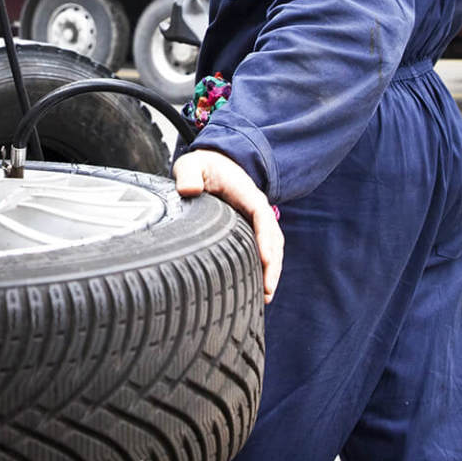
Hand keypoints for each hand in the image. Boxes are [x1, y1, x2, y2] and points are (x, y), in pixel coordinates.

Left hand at [175, 149, 283, 302]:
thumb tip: (188, 190)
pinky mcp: (251, 230)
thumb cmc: (202, 166)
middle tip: (267, 292)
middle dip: (273, 265)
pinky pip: (264, 250)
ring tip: (266, 297)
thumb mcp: (192, 165)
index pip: (262, 216)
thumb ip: (188, 175)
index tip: (266, 261)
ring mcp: (256, 220)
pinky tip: (258, 289)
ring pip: (272, 248)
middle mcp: (256, 208)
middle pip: (273, 238)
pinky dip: (265, 268)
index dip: (265, 239)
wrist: (214, 163)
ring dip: (272, 271)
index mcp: (246, 193)